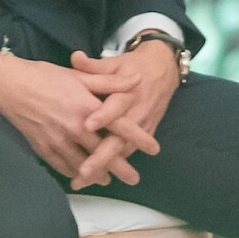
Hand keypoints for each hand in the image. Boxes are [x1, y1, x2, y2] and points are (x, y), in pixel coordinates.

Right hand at [0, 52, 153, 185]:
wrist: (7, 84)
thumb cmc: (42, 75)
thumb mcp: (78, 75)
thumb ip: (108, 81)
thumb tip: (135, 81)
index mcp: (87, 107)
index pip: (120, 126)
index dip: (139, 138)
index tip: (153, 149)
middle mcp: (75, 127)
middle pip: (105, 153)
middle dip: (122, 168)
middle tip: (134, 178)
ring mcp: (58, 140)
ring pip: (84, 164)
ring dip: (98, 174)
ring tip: (108, 180)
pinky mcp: (43, 147)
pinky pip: (62, 165)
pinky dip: (73, 172)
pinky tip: (79, 176)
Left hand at [67, 41, 181, 190]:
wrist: (163, 71)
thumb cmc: (133, 66)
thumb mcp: (115, 63)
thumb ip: (94, 66)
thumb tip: (75, 57)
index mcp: (128, 92)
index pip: (115, 107)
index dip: (103, 116)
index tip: (87, 125)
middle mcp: (136, 112)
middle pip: (119, 138)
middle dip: (102, 156)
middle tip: (84, 170)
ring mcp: (142, 126)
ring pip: (123, 151)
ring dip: (106, 167)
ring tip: (84, 180)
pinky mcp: (145, 134)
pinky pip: (128, 153)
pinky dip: (114, 166)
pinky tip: (96, 178)